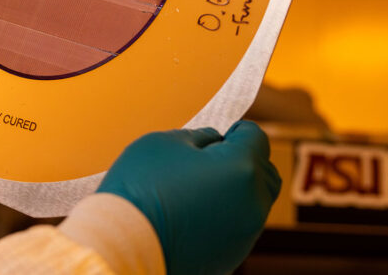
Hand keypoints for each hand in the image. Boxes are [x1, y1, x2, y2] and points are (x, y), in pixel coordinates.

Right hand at [97, 121, 280, 274]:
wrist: (122, 244)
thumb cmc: (140, 189)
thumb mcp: (166, 142)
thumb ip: (199, 137)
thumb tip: (212, 143)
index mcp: (241, 170)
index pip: (256, 138)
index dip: (238, 130)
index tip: (225, 132)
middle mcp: (252, 204)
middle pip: (265, 173)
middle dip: (246, 160)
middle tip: (216, 157)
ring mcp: (243, 235)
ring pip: (253, 203)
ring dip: (236, 190)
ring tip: (201, 187)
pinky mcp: (230, 258)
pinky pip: (237, 228)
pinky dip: (225, 215)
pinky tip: (196, 212)